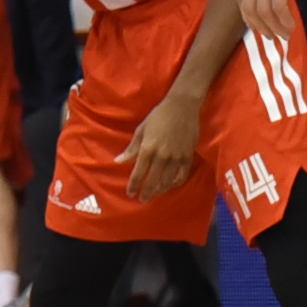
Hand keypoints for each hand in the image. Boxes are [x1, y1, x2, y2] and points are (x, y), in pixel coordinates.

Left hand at [125, 81, 205, 201]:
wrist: (182, 107)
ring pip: (168, 181)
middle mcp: (162, 156)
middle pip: (153, 181)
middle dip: (147, 192)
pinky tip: (170, 186)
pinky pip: (182, 176)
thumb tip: (118, 161)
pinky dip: (175, 183)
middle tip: (142, 199)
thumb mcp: (141, 130)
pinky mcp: (188, 157)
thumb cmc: (158, 116)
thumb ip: (131, 148)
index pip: (139, 173)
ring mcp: (177, 158)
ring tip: (154, 194)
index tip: (131, 193)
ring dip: (160, 190)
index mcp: (148, 148)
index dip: (134, 185)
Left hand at [233, 0, 306, 48]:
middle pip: (249, 9)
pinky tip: (292, 26)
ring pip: (264, 11)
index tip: (259, 28)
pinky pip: (278, 6)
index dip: (248, 17)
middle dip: (261, 28)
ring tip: (286, 36)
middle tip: (273, 39)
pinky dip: (284, 20)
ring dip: (275, 27)